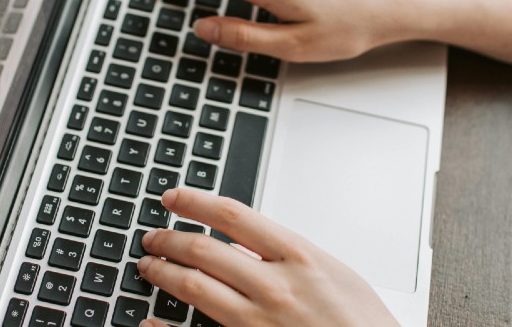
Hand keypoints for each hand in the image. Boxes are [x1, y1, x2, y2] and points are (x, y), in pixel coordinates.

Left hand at [137, 189, 398, 326]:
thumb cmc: (363, 321)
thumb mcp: (334, 271)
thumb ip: (289, 252)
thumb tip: (247, 236)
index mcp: (298, 257)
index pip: (232, 216)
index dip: (194, 202)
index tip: (172, 197)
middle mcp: (275, 287)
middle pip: (203, 250)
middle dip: (168, 239)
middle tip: (151, 237)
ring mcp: (259, 322)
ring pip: (193, 288)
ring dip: (162, 273)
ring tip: (148, 266)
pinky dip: (165, 326)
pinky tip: (150, 319)